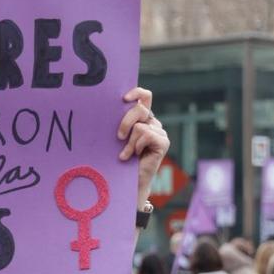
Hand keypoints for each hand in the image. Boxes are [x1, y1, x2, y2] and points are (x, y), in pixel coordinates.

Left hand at [117, 86, 169, 204]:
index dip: (137, 92)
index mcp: (143, 118)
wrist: (131, 181)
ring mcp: (160, 132)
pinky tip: (136, 155)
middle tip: (119, 137)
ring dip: (130, 142)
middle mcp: (153, 122)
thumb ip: (122, 123)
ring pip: (140, 126)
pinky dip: (137, 146)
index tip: (124, 98)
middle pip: (139, 109)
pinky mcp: (163, 141)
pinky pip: (146, 135)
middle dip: (125, 122)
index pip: (145, 96)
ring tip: (127, 154)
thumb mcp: (120, 138)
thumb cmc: (122, 159)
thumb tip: (110, 109)